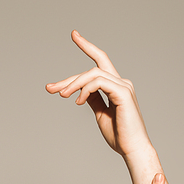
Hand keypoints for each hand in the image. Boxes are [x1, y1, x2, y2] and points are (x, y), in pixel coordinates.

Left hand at [46, 30, 150, 158]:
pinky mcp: (123, 93)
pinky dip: (85, 89)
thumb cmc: (119, 135)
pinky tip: (78, 101)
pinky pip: (99, 82)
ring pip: (93, 73)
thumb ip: (93, 100)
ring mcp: (123, 86)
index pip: (100, 61)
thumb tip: (81, 92)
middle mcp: (121, 82)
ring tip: (62, 96)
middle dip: (70, 77)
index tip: (74, 34)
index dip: (87, 46)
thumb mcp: (101, 115)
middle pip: (93, 67)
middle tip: (50, 88)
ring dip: (74, 84)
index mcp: (116, 86)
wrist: (132, 149)